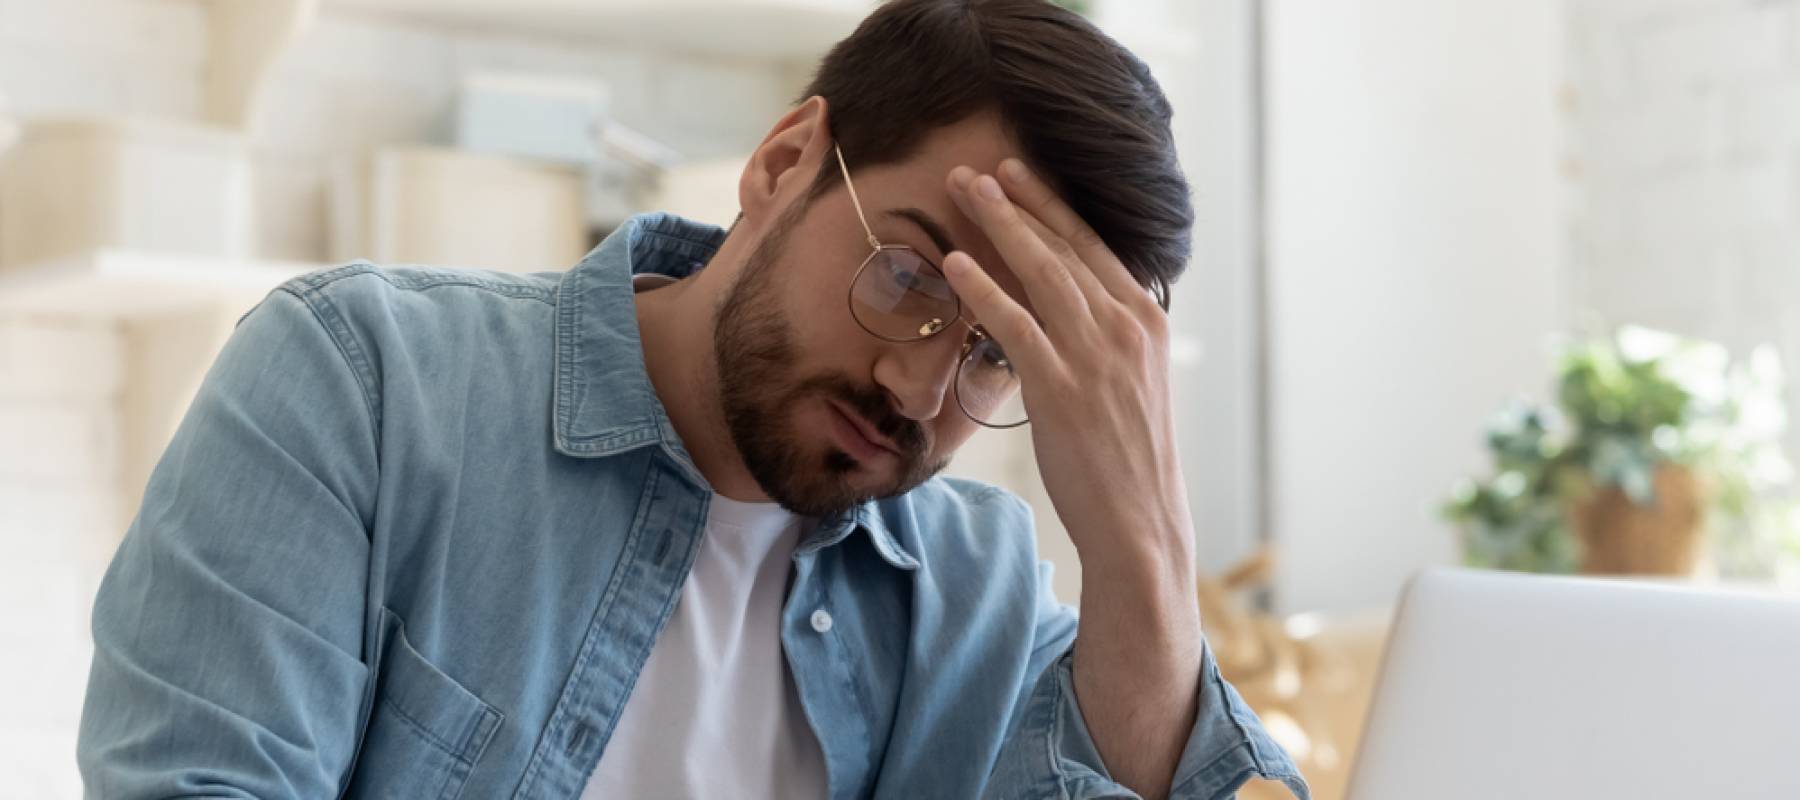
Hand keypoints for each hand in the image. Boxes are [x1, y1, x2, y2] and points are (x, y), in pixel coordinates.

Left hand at [942, 159, 1203, 798]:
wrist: (1140, 522)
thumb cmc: (1128, 460)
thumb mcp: (1131, 384)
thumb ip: (1106, 340)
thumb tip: (1073, 310)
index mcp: (1145, 321)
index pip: (1095, 247)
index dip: (1054, 207)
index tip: (1022, 174)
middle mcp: (1126, 326)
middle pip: (1065, 246)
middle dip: (1020, 200)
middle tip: (981, 166)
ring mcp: (1095, 354)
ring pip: (1041, 271)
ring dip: (998, 224)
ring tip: (964, 190)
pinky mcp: (1063, 386)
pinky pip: (1017, 324)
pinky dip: (985, 289)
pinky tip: (957, 263)